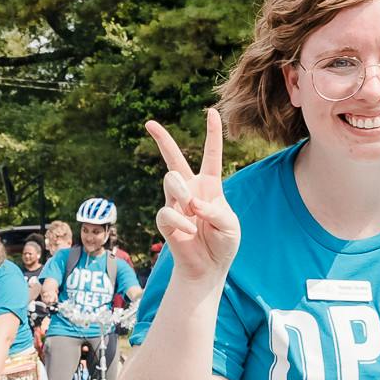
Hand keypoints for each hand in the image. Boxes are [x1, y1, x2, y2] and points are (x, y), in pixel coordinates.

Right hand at [145, 108, 239, 287]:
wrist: (208, 268)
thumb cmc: (223, 243)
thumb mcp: (230, 226)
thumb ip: (216, 211)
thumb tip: (193, 203)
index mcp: (210, 185)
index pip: (210, 155)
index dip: (212, 133)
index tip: (210, 112)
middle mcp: (190, 190)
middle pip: (173, 159)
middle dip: (162, 139)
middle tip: (149, 123)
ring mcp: (175, 203)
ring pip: (171, 180)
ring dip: (181, 190)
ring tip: (190, 206)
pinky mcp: (165, 220)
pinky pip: (168, 211)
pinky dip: (180, 220)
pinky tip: (188, 230)